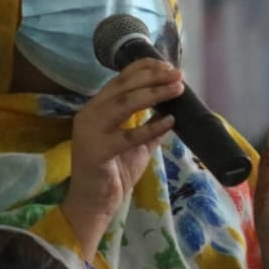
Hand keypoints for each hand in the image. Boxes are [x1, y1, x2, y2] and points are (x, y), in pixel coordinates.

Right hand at [62, 58, 181, 260]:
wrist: (94, 203)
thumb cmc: (114, 173)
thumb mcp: (138, 144)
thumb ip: (151, 126)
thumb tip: (173, 109)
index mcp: (98, 108)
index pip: (121, 78)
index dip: (145, 68)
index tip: (168, 65)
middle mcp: (90, 113)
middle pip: (124, 86)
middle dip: (153, 76)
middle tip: (178, 75)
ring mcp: (90, 131)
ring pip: (124, 104)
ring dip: (154, 93)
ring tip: (177, 89)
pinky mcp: (97, 151)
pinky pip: (129, 135)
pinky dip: (152, 127)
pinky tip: (171, 120)